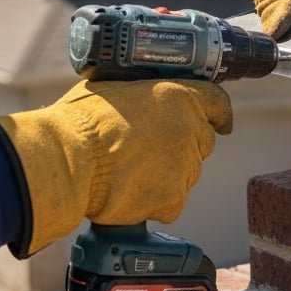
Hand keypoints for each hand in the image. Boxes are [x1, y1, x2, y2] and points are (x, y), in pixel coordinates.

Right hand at [0, 79, 232, 255]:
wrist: (68, 160)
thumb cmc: (80, 121)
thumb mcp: (114, 88)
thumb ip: (141, 95)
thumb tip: (139, 98)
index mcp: (178, 96)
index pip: (217, 102)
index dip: (219, 114)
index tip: (221, 122)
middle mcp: (189, 130)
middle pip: (202, 142)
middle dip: (182, 147)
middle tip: (150, 151)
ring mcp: (184, 167)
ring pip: (186, 174)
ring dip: (167, 175)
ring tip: (130, 173)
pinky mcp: (172, 199)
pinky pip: (171, 203)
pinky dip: (154, 202)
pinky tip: (129, 192)